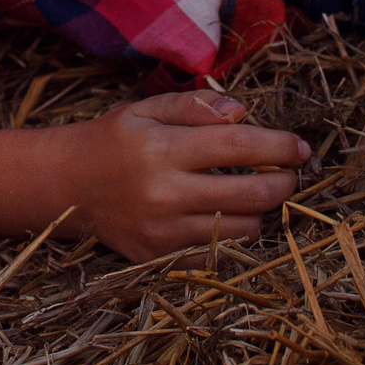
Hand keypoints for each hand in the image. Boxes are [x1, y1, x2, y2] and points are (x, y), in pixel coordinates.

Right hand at [49, 90, 311, 261]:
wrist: (64, 187)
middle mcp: (166, 193)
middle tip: (287, 175)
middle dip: (283, 184)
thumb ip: (194, 107)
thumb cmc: (110, 141)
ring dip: (260, 212)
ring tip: (253, 195)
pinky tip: (225, 217)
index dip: (279, 147)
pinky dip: (231, 237)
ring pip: (243, 230)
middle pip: (253, 195)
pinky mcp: (160, 257)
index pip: (240, 147)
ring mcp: (164, 232)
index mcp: (164, 149)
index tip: (300, 148)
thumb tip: (242, 113)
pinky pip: (218, 255)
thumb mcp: (145, 109)